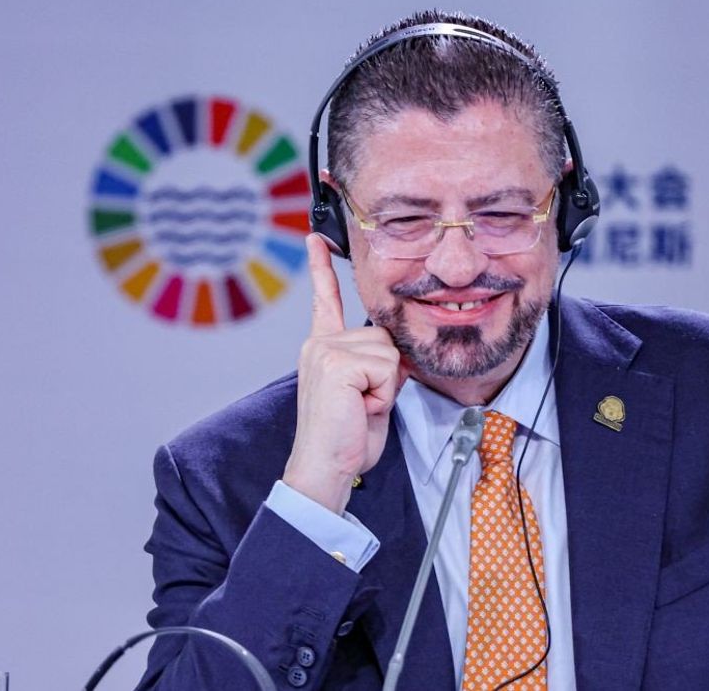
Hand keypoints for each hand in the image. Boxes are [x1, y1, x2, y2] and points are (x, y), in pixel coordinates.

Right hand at [282, 234, 405, 513]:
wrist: (326, 469)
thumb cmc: (346, 439)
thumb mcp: (366, 393)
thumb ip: (375, 365)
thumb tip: (393, 355)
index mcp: (322, 347)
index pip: (325, 300)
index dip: (322, 268)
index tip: (315, 238)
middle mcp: (319, 343)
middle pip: (384, 335)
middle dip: (387, 373)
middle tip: (363, 403)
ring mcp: (325, 350)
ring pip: (389, 352)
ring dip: (385, 386)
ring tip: (360, 407)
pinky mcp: (335, 362)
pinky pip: (386, 367)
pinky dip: (382, 393)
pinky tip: (359, 408)